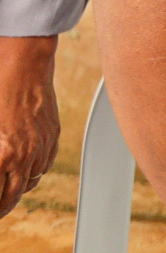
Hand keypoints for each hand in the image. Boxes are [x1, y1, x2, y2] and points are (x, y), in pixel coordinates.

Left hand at [0, 35, 58, 215]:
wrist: (23, 64)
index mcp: (3, 155)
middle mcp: (24, 154)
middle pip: (12, 197)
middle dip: (1, 207)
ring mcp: (42, 145)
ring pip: (30, 183)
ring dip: (17, 189)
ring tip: (6, 190)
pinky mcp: (53, 135)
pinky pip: (44, 165)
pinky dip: (33, 172)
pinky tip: (23, 169)